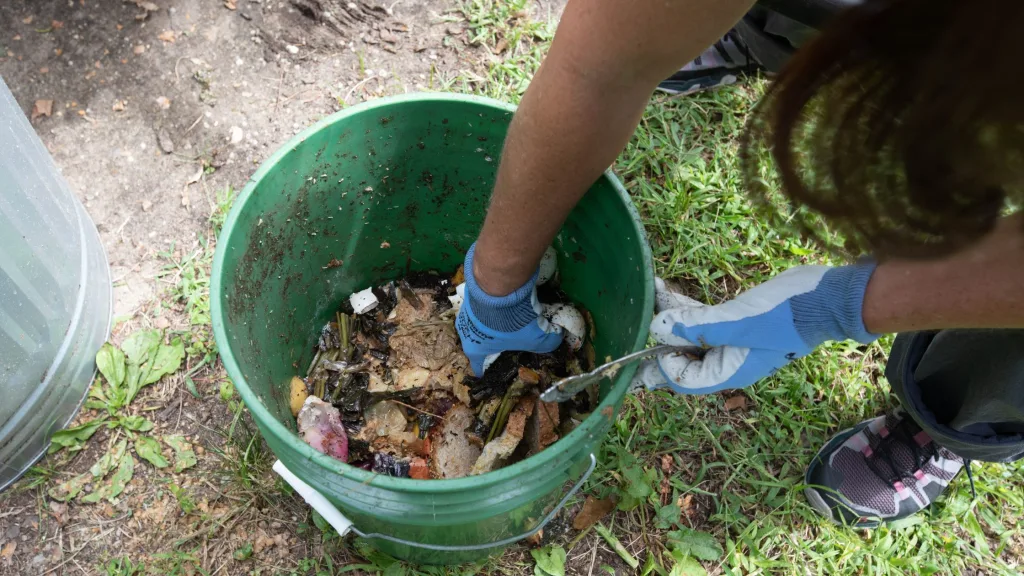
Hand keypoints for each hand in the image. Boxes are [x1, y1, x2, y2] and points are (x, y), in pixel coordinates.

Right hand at [455, 244, 562, 374]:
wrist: (498, 285)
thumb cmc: (511, 322)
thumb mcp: (537, 338)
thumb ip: (548, 342)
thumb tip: (556, 337)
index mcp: (475, 348)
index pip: (477, 365)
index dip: (484, 369)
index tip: (485, 372)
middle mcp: (466, 330)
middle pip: (477, 340)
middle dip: (489, 341)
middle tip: (503, 339)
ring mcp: (466, 310)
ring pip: (478, 320)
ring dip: (490, 320)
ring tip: (505, 318)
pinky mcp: (471, 292)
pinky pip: (483, 302)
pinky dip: (492, 303)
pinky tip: (504, 300)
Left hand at [633, 264, 878, 393]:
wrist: (826, 296)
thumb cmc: (787, 314)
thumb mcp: (737, 321)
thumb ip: (697, 325)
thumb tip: (657, 328)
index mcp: (729, 371)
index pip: (684, 378)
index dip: (661, 364)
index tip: (648, 341)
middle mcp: (728, 360)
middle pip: (682, 359)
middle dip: (658, 343)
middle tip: (629, 333)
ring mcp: (733, 341)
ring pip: (691, 336)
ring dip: (670, 319)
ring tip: (648, 298)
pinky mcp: (736, 322)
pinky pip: (704, 319)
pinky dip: (686, 307)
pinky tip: (666, 290)